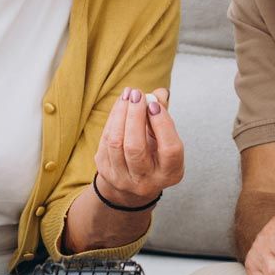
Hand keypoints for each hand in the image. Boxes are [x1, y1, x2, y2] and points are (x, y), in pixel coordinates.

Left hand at [93, 87, 184, 210]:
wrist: (133, 180)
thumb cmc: (155, 153)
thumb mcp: (165, 139)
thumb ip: (164, 116)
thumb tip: (159, 93)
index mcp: (169, 173)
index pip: (169, 150)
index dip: (162, 125)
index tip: (154, 104)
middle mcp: (146, 181)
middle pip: (135, 147)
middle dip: (135, 116)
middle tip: (137, 94)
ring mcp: (122, 178)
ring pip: (116, 142)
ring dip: (121, 113)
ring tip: (128, 94)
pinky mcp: (105, 171)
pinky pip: (106, 140)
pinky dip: (113, 118)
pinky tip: (120, 104)